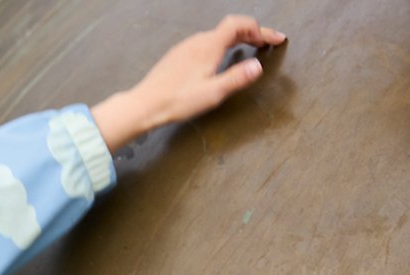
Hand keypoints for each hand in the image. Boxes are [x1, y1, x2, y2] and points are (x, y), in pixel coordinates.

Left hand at [92, 15, 286, 151]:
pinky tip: (223, 58)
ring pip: (216, 35)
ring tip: (250, 48)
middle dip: (252, 33)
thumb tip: (257, 66)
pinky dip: (222, 44)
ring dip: (237, 38)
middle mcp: (196, 42)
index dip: (260, 29)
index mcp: (208, 47)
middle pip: (229, 28)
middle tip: (267, 44)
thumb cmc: (177, 101)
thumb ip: (237, 78)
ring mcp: (185, 48)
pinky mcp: (178, 56)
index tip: (275, 39)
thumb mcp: (213, 93)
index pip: (238, 24)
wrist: (144, 105)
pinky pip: (205, 43)